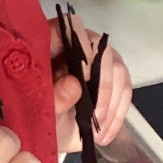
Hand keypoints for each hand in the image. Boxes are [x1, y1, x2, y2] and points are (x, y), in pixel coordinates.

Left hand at [49, 20, 132, 152]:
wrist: (48, 131)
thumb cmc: (36, 115)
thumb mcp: (38, 111)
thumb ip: (53, 98)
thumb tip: (74, 84)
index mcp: (52, 42)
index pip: (71, 28)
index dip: (80, 45)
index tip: (82, 76)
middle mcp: (79, 45)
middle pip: (101, 50)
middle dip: (101, 86)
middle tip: (95, 116)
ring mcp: (98, 60)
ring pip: (118, 69)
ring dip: (111, 103)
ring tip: (97, 131)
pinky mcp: (114, 77)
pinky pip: (125, 89)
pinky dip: (118, 113)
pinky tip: (105, 134)